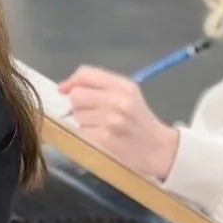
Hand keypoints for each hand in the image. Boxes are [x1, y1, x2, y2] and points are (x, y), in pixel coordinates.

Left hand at [59, 66, 179, 181]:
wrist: (158, 148)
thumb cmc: (137, 119)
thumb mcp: (126, 94)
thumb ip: (98, 85)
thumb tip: (64, 87)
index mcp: (125, 86)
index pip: (86, 74)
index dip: (71, 81)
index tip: (65, 90)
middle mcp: (120, 101)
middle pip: (77, 95)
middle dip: (78, 104)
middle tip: (90, 112)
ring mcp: (113, 121)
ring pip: (77, 114)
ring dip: (83, 121)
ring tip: (100, 125)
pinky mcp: (105, 139)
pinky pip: (81, 131)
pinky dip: (87, 134)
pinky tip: (101, 136)